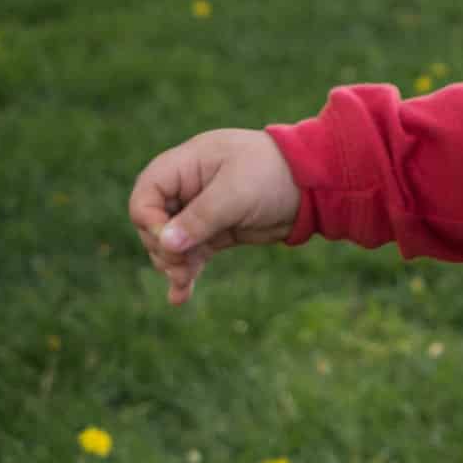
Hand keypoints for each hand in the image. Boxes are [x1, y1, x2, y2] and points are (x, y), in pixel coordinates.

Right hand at [128, 128, 300, 304]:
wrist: (315, 184)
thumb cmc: (274, 174)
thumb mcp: (236, 193)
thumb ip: (200, 218)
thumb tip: (165, 243)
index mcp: (187, 164)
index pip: (147, 193)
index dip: (150, 220)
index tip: (169, 241)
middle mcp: (189, 186)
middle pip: (155, 222)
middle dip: (163, 247)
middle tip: (180, 265)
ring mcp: (202, 210)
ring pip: (172, 242)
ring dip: (174, 263)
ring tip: (184, 280)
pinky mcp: (217, 231)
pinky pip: (192, 253)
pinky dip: (186, 272)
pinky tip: (179, 297)